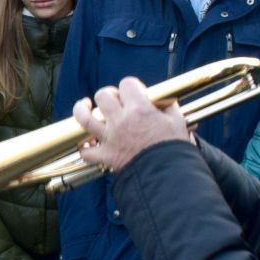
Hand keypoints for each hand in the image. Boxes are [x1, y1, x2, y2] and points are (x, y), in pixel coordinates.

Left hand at [72, 77, 189, 172]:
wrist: (168, 175)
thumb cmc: (174, 148)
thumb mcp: (177, 121)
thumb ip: (167, 106)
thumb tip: (162, 101)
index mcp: (139, 109)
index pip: (127, 84)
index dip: (132, 86)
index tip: (136, 93)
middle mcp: (121, 121)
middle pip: (103, 96)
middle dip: (109, 94)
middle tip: (116, 101)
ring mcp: (110, 139)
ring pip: (84, 118)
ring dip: (82, 110)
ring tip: (86, 106)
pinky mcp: (106, 156)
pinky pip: (86, 152)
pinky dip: (85, 147)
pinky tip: (87, 142)